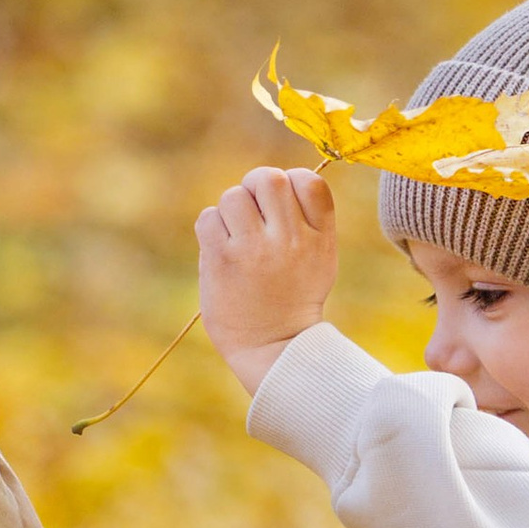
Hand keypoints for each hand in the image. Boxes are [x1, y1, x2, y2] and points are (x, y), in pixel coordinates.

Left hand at [197, 163, 337, 393]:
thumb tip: (278, 181)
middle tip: (252, 211)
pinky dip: (211, 228)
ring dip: (230, 211)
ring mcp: (255, 250)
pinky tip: (221, 250)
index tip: (283, 203)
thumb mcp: (320, 258)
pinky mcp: (223, 260)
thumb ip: (307, 219)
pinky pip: (208, 218)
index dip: (292, 181)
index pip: (310, 181)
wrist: (273, 347)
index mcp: (319, 237)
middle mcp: (290, 240)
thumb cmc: (295, 298)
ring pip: (233, 196)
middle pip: (268, 179)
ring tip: (237, 237)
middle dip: (255, 186)